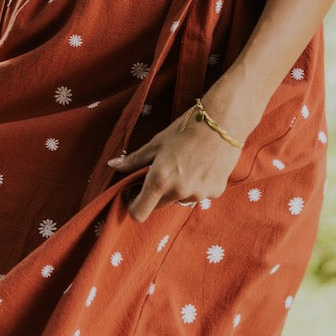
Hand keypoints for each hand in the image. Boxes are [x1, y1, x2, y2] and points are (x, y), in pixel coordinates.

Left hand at [107, 96, 243, 222]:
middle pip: (158, 206)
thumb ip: (134, 159)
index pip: (139, 213)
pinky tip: (201, 165)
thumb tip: (112, 165)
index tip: (134, 194)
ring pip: (179, 199)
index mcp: (160, 180)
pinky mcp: (215, 192)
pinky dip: (196, 185)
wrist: (223, 122)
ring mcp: (199, 194)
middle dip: (155, 194)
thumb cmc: (185, 128)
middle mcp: (179, 192)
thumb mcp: (156, 143)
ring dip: (177, 189)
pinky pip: (198, 194)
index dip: (133, 206)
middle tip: (161, 171)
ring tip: (185, 164)